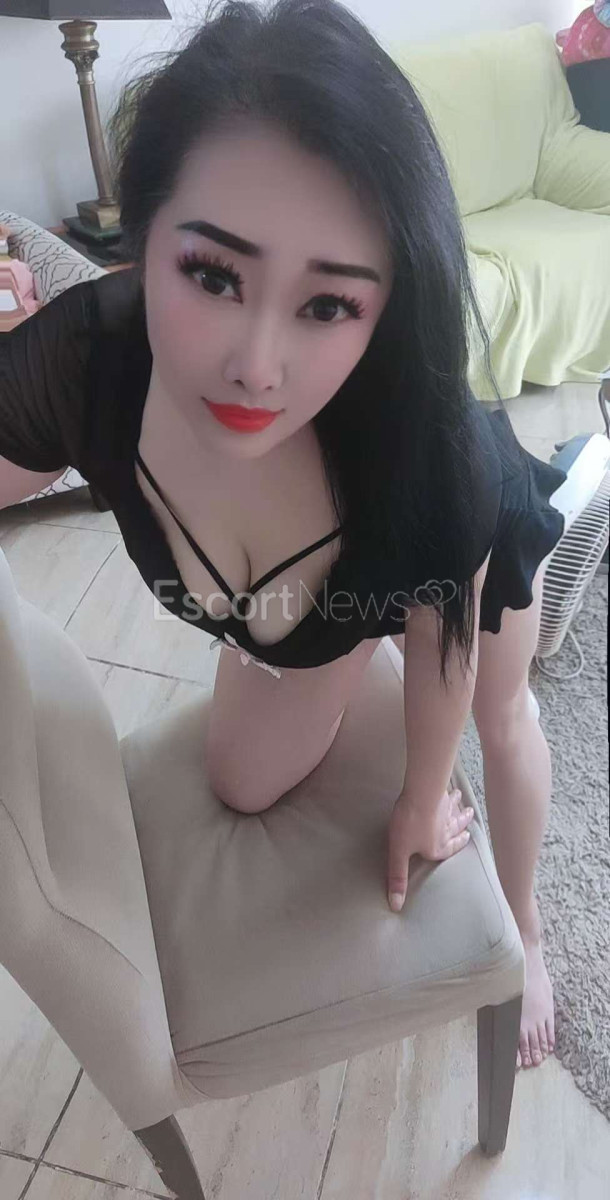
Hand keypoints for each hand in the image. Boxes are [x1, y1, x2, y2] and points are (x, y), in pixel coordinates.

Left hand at [386, 787, 473, 911]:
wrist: (420, 793)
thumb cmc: (409, 824)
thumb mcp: (398, 853)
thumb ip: (398, 878)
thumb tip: (396, 906)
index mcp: (437, 848)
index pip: (449, 850)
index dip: (458, 844)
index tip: (467, 838)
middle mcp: (445, 831)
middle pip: (456, 829)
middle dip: (463, 825)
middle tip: (470, 819)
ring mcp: (445, 812)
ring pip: (455, 814)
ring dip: (461, 812)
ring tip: (468, 807)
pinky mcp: (441, 795)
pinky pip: (450, 798)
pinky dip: (453, 796)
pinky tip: (454, 792)